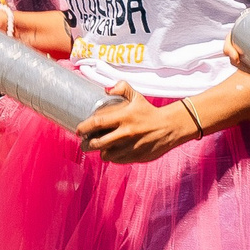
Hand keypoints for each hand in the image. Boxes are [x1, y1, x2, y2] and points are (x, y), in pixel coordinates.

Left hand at [77, 81, 194, 164]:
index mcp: (124, 117)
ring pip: (106, 154)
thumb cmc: (150, 112)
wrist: (170, 127)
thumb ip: (122, 88)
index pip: (97, 123)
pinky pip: (117, 160)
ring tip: (99, 147)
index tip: (78, 130)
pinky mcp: (135, 157)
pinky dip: (112, 157)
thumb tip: (106, 89)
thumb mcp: (137, 97)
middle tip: (84, 143)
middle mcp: (126, 133)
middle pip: (97, 143)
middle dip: (86, 145)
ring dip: (100, 151)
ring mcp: (130, 147)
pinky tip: (113, 151)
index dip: (83, 128)